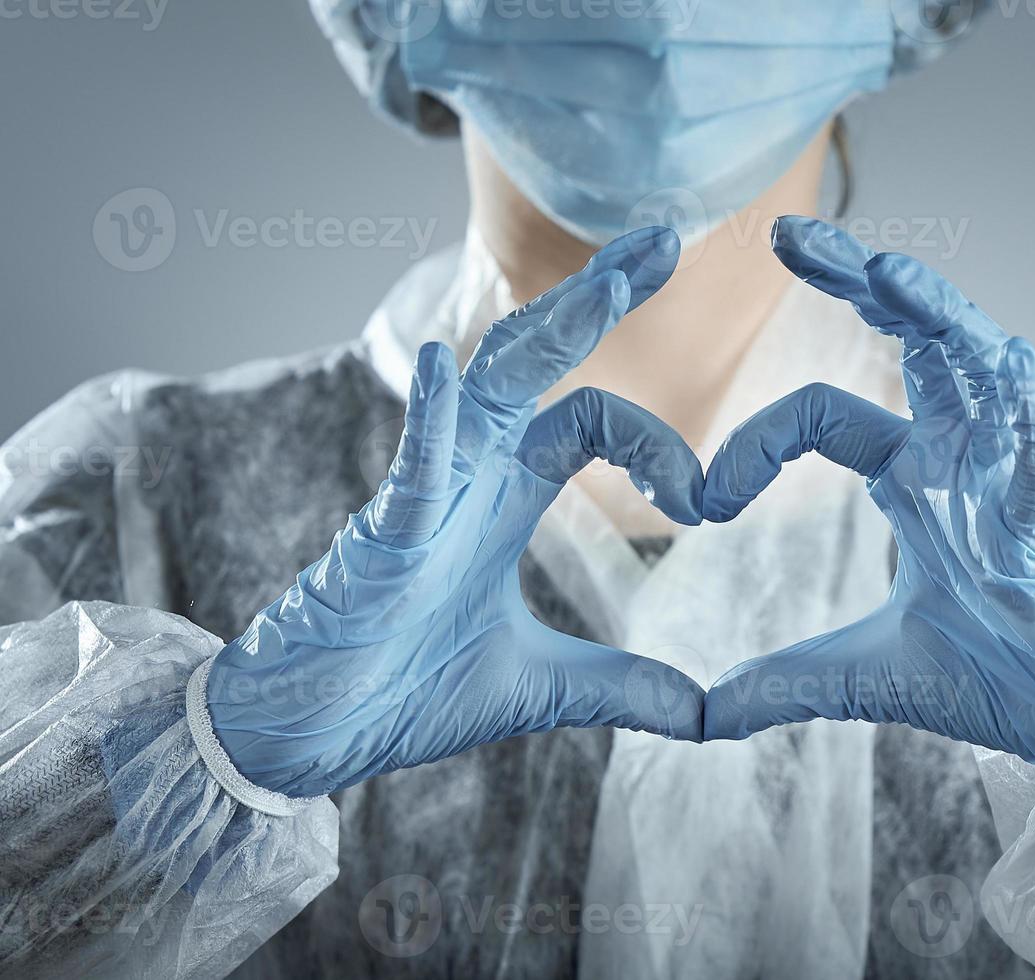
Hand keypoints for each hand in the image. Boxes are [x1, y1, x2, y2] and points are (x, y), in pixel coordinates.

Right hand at [204, 227, 705, 798]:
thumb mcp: (541, 686)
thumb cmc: (404, 691)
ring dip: (545, 331)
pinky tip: (442, 361)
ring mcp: (423, 497)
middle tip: (669, 236)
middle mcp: (468, 476)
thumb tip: (703, 715)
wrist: (310, 735)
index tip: (708, 501)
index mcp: (505, 496)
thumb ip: (621, 685)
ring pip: (485, 386)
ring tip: (606, 280)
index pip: (591, 420)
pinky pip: (409, 466)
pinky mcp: (380, 538)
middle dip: (599, 299)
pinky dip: (427, 415)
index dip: (658, 444)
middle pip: (538, 362)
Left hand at [701, 218, 1034, 783]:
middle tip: (786, 232)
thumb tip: (700, 718)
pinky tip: (1003, 360)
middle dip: (857, 281)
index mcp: (915, 474)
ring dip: (936, 314)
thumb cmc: (991, 674)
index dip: (756, 443)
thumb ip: (781, 682)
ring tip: (883, 270)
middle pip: (913, 341)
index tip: (702, 500)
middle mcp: (962, 456)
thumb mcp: (863, 673)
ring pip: (979, 366)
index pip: (825, 416)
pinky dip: (1023, 407)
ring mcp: (1008, 479)